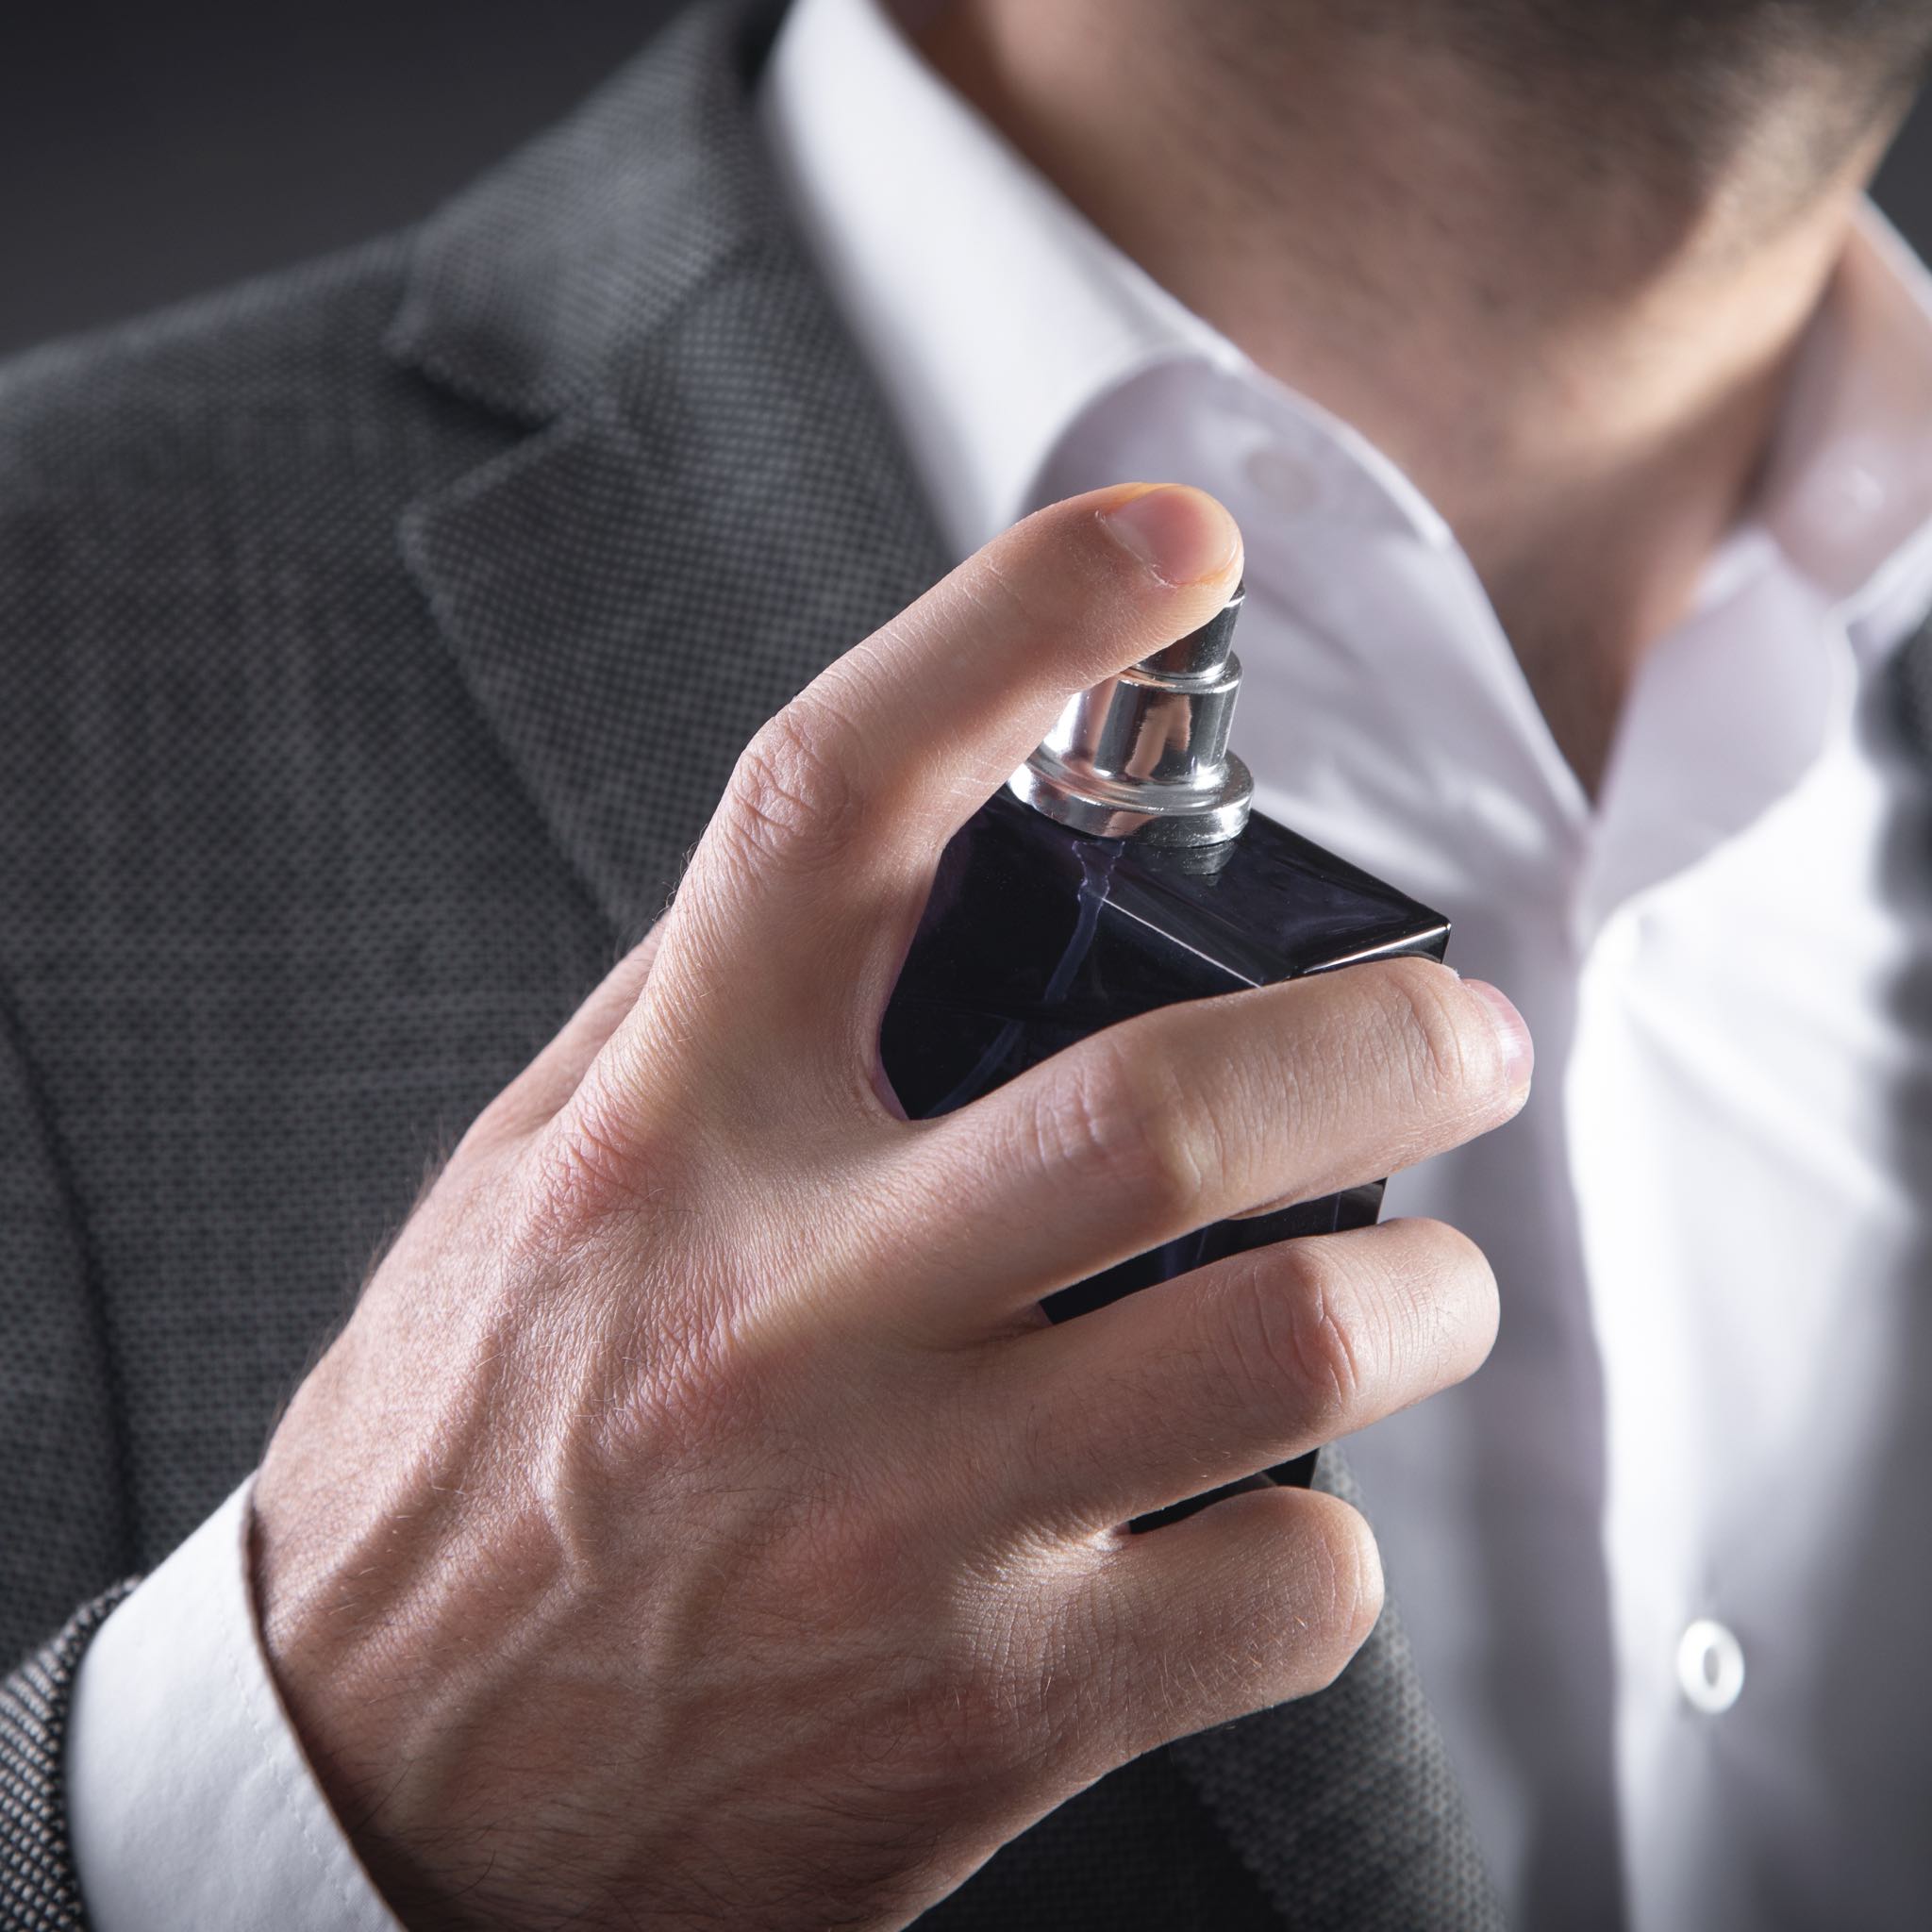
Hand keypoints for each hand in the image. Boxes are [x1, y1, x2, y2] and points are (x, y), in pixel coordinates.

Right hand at [253, 483, 1527, 1931]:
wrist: (382, 1790)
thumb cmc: (465, 1458)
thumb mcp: (531, 1192)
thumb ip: (705, 1021)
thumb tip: (907, 861)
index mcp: (664, 1137)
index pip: (830, 806)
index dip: (1007, 632)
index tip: (1164, 544)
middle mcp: (783, 1306)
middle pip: (1165, 1098)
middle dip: (1383, 1034)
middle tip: (1456, 1033)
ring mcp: (903, 1512)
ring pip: (1292, 1337)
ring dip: (1427, 1294)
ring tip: (1419, 1282)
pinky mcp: (993, 1701)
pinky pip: (1286, 1581)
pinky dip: (1322, 1537)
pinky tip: (1255, 1515)